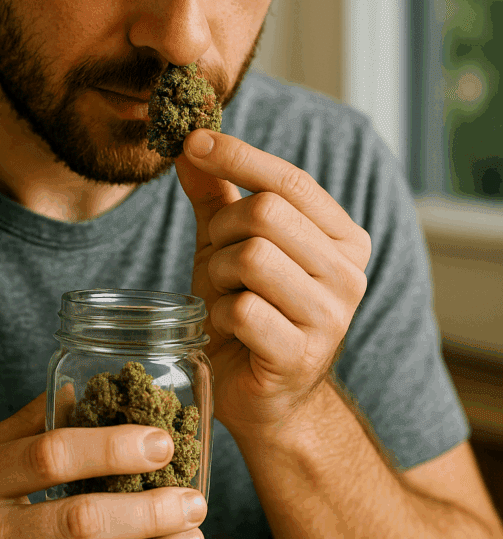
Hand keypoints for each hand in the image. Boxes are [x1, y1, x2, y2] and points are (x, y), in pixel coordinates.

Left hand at [174, 129, 371, 437]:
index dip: (238, 155)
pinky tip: (227, 329)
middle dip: (222, 231)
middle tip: (214, 257)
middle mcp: (349, 274)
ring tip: (223, 295)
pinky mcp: (300, 356)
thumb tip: (189, 143)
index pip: (291, 179)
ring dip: (218, 274)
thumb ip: (216, 195)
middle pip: (266, 213)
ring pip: (252, 258)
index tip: (192, 141)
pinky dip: (219, 314)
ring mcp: (331, 318)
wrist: (262, 396)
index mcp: (344, 238)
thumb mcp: (230, 244)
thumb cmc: (250, 311)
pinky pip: (243, 309)